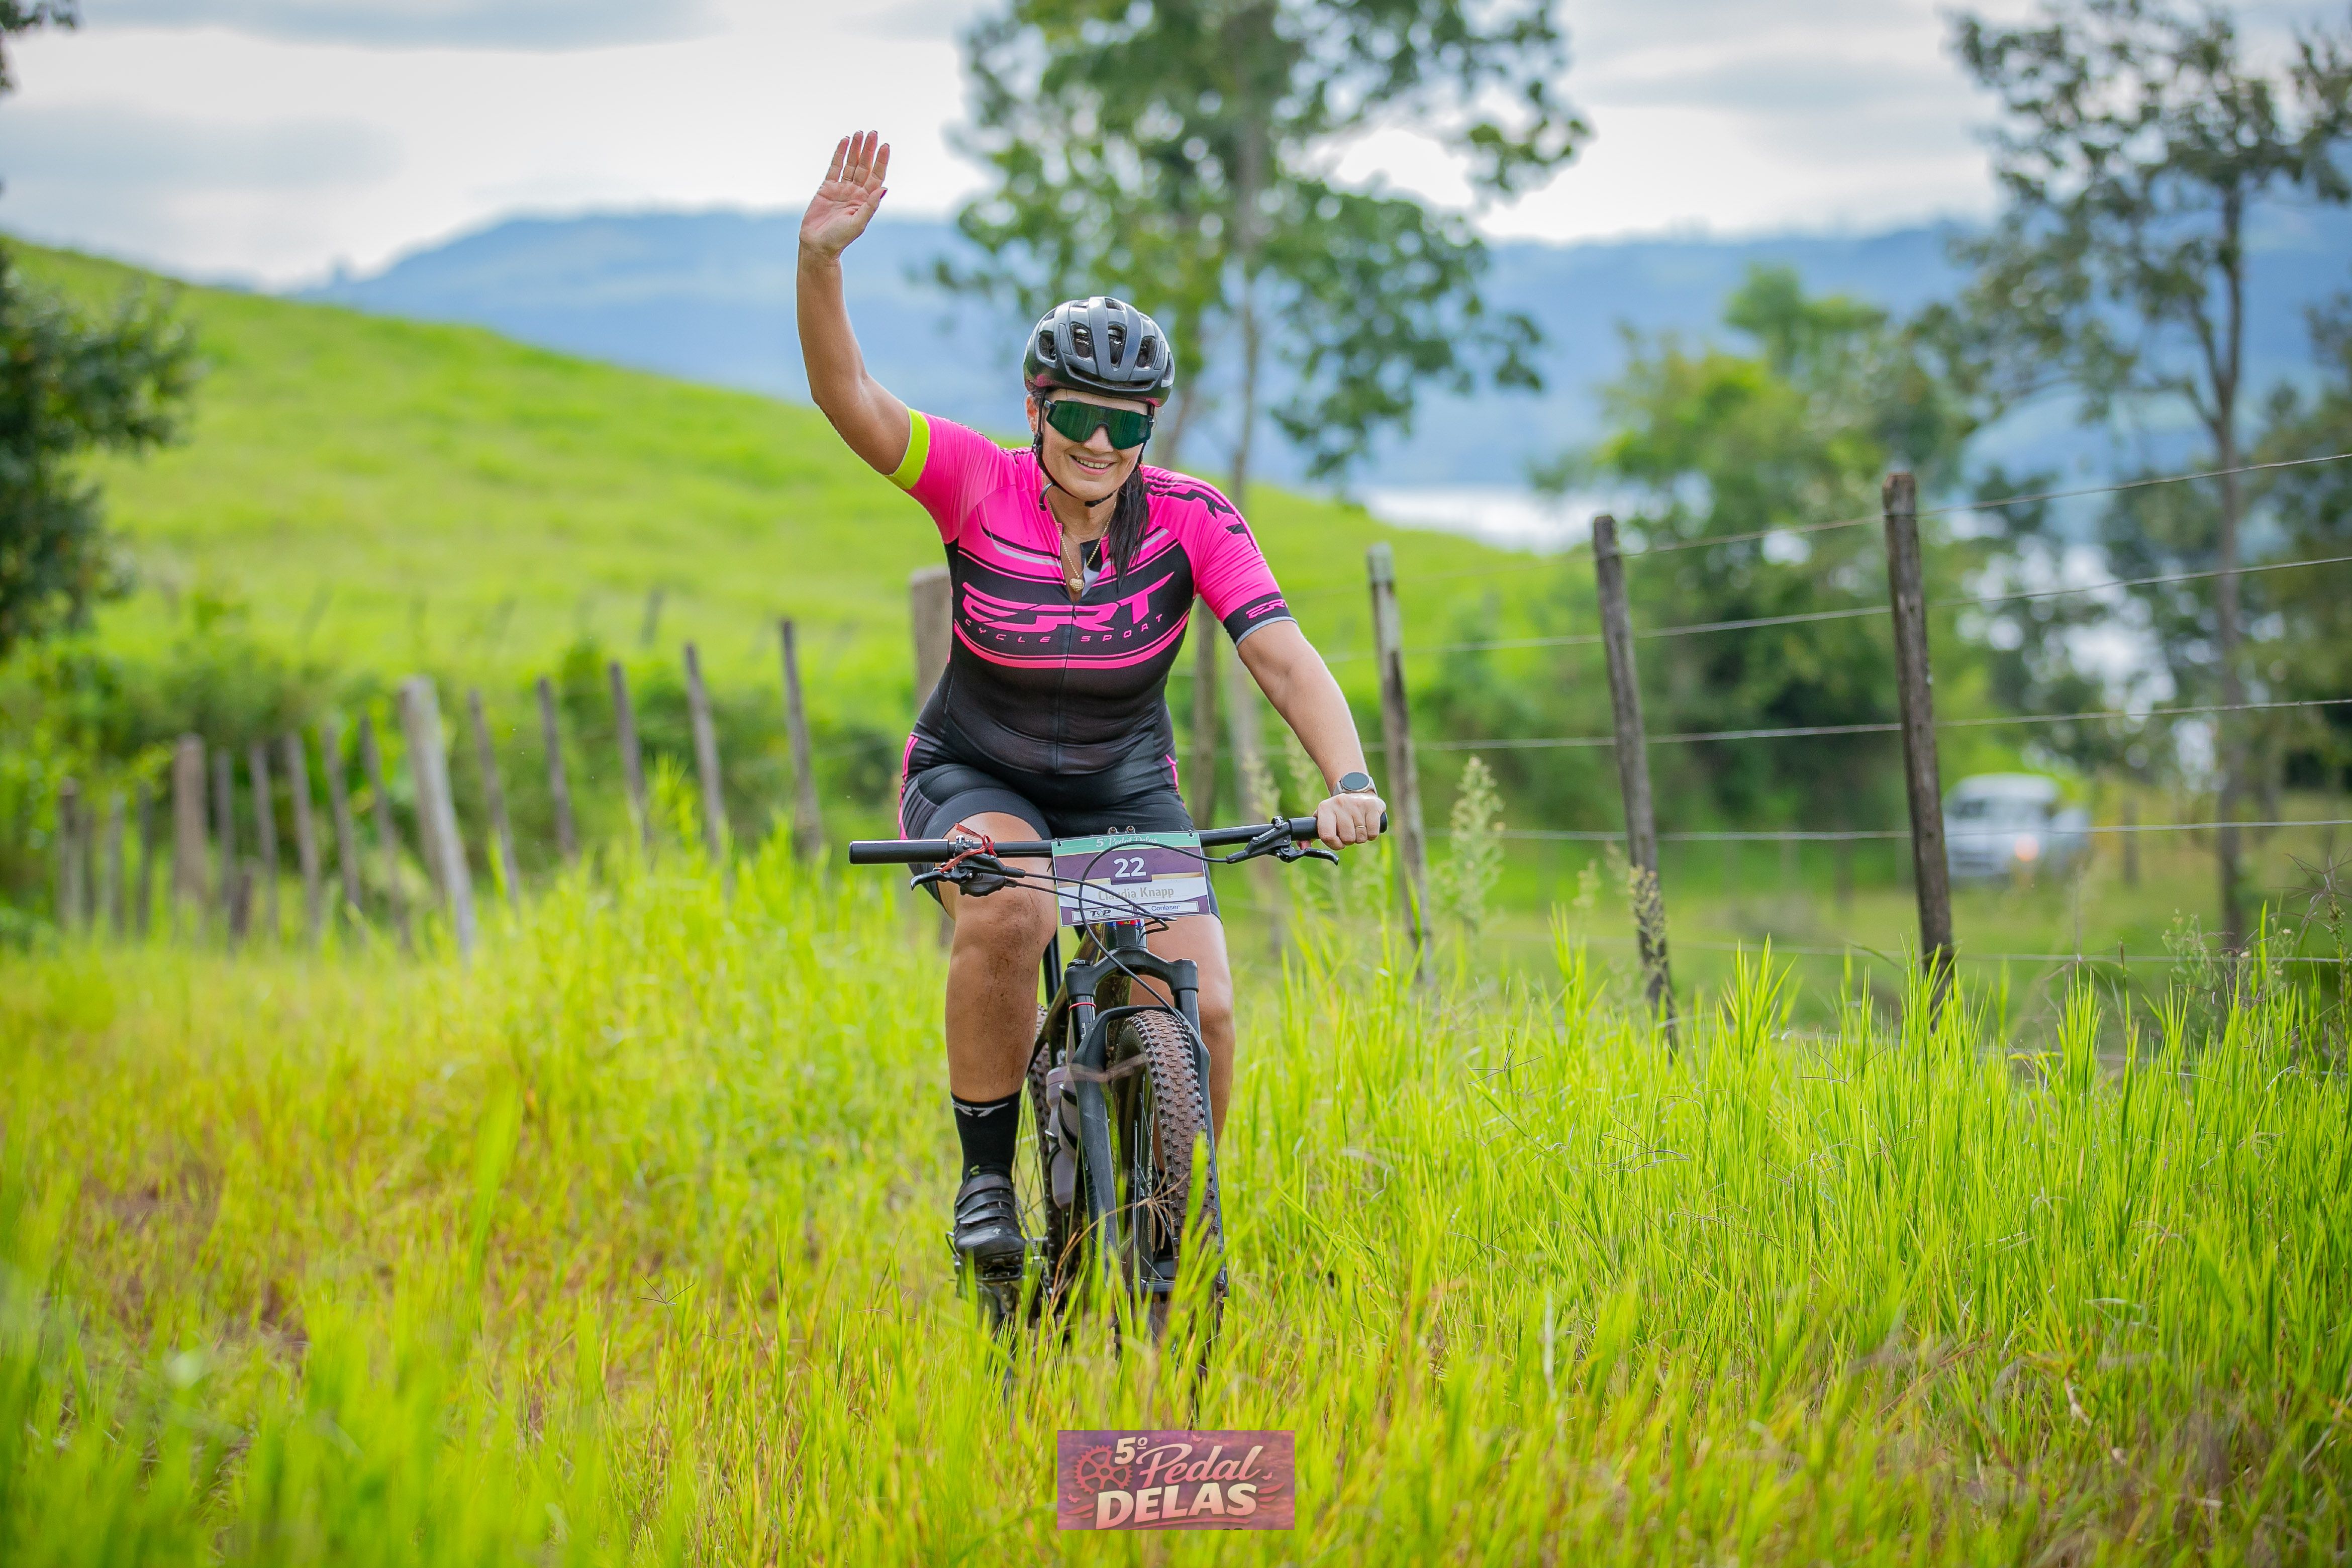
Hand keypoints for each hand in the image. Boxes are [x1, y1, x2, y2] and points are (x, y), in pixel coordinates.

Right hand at [801, 130, 888, 260]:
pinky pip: (835, 167)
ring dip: (856, 149)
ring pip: (851, 164)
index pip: (876, 176)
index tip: (885, 146)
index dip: (881, 161)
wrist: (817, 245)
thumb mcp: (858, 224)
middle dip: (869, 150)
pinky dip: (840, 154)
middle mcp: (856, 192)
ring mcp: (842, 188)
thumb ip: (870, 206)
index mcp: (866, 200)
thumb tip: (884, 188)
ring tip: (859, 133)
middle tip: (873, 133)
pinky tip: (844, 141)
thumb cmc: (839, 239)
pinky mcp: (827, 187)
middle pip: (865, 166)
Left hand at [1314, 790, 1384, 850]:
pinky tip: (1367, 824)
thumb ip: (1311, 834)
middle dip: (1349, 840)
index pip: (1327, 836)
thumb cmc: (1337, 812)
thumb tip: (1303, 846)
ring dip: (1360, 837)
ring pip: (1361, 837)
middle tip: (1349, 830)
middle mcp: (1339, 804)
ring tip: (1358, 825)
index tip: (1338, 842)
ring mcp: (1356, 804)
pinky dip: (1371, 834)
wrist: (1356, 790)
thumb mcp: (1323, 818)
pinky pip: (1373, 833)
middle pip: (1347, 839)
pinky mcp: (1372, 806)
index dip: (1334, 844)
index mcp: (1325, 808)